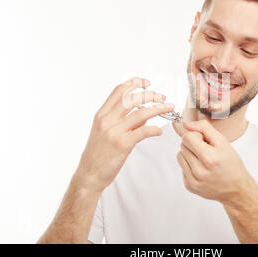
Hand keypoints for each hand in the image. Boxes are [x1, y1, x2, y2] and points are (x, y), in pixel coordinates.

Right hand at [76, 76, 174, 191]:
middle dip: (150, 94)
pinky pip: (143, 131)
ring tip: (168, 107)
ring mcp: (114, 132)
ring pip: (141, 113)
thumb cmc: (97, 154)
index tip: (147, 82)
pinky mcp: (122, 144)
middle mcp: (107, 120)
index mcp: (102, 114)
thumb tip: (142, 113)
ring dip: (158, 108)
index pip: (119, 91)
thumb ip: (120, 120)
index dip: (134, 83)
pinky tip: (159, 131)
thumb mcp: (103, 131)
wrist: (89, 174)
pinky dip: (154, 129)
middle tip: (162, 96)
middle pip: (132, 98)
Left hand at [176, 120, 254, 203]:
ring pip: (180, 156)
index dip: (196, 135)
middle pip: (182, 146)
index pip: (187, 137)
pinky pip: (182, 168)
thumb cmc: (231, 165)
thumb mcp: (223, 142)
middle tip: (207, 151)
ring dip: (189, 155)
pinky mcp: (189, 186)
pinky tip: (201, 168)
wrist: (236, 188)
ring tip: (203, 159)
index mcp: (209, 158)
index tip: (205, 141)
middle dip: (193, 145)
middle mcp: (200, 171)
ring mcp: (193, 181)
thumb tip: (186, 124)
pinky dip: (190, 166)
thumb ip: (204, 128)